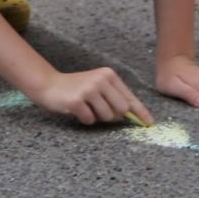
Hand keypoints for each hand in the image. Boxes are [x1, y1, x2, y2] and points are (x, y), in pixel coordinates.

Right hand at [35, 67, 152, 125]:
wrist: (49, 85)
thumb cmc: (77, 89)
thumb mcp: (98, 87)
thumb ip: (115, 97)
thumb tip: (132, 115)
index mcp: (109, 75)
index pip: (129, 97)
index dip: (140, 111)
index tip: (149, 122)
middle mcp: (101, 80)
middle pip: (121, 109)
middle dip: (112, 115)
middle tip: (98, 110)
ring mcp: (89, 89)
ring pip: (106, 116)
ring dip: (96, 117)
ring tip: (86, 107)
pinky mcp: (77, 101)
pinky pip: (90, 120)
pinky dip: (84, 119)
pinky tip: (77, 110)